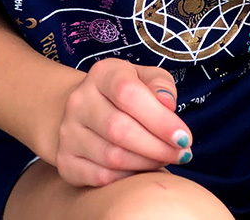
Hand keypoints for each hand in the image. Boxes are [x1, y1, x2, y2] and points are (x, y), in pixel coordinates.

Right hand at [51, 57, 192, 186]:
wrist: (85, 109)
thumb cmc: (127, 92)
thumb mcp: (146, 77)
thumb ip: (161, 86)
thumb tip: (168, 105)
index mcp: (103, 73)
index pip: (129, 94)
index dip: (160, 119)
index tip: (184, 137)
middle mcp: (79, 101)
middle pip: (120, 129)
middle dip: (157, 146)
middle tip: (181, 153)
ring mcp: (68, 132)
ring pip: (111, 156)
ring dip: (146, 163)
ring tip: (166, 160)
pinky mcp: (65, 160)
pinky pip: (99, 176)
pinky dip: (126, 177)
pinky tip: (143, 170)